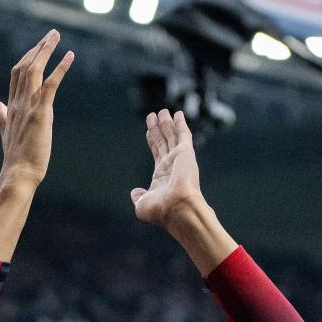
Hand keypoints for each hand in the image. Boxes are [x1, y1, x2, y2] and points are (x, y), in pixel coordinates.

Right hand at [0, 30, 73, 187]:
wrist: (18, 174)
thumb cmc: (16, 158)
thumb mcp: (6, 133)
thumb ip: (1, 116)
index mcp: (11, 107)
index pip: (16, 75)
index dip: (27, 58)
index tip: (37, 48)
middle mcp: (18, 103)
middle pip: (25, 67)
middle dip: (38, 48)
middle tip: (51, 34)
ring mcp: (28, 106)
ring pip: (34, 70)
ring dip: (45, 50)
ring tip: (55, 36)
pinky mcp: (41, 113)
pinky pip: (51, 85)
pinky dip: (60, 68)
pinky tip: (69, 56)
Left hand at [130, 109, 204, 230]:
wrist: (177, 208)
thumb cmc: (160, 210)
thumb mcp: (142, 205)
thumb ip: (138, 197)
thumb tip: (134, 192)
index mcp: (162, 176)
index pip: (156, 153)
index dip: (152, 141)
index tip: (149, 131)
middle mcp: (171, 165)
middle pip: (163, 141)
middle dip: (158, 129)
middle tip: (154, 115)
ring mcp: (179, 158)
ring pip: (172, 135)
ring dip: (167, 123)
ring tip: (162, 111)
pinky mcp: (186, 152)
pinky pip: (183, 134)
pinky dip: (180, 124)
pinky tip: (178, 114)